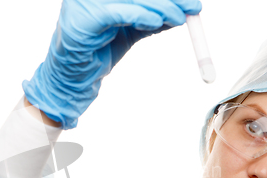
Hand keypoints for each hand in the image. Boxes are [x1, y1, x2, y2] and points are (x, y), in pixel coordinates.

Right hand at [22, 0, 201, 128]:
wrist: (73, 79)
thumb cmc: (99, 52)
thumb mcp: (132, 29)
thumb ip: (152, 17)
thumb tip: (183, 10)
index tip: (189, 0)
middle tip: (193, 6)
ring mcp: (84, 2)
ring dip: (161, 7)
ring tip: (180, 17)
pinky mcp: (83, 19)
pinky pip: (118, 13)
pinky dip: (141, 16)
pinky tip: (156, 22)